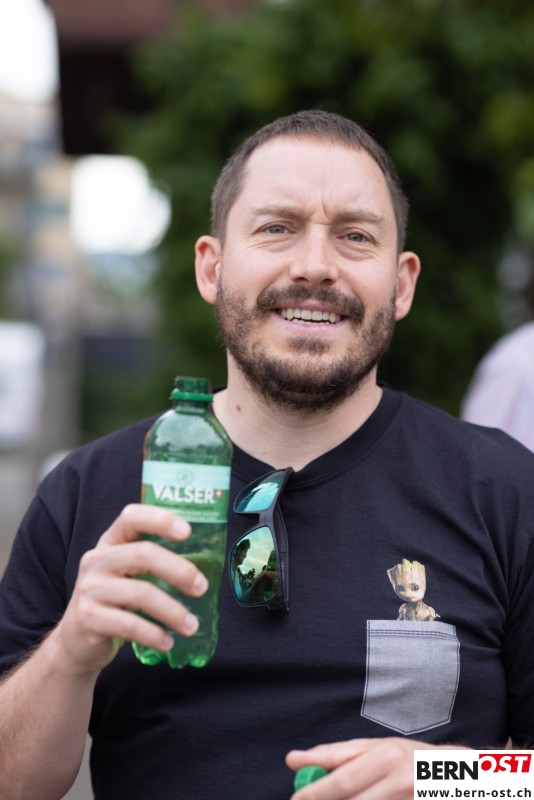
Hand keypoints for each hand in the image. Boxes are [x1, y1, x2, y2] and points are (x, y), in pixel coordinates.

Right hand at [49, 504, 207, 675]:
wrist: (76, 641)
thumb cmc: (113, 601)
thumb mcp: (126, 574)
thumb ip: (153, 563)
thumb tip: (204, 565)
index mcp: (110, 542)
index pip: (132, 517)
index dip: (160, 519)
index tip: (187, 531)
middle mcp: (96, 560)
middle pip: (143, 554)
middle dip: (178, 570)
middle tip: (201, 587)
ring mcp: (89, 589)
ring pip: (140, 593)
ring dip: (172, 611)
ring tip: (191, 625)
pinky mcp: (88, 618)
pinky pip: (129, 624)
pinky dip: (154, 634)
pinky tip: (168, 642)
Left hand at [287, 738, 469, 799]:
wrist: (467, 776)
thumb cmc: (413, 760)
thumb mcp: (379, 750)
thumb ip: (339, 756)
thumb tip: (294, 760)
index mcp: (385, 754)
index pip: (342, 774)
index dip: (316, 790)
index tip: (295, 799)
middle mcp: (398, 775)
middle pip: (352, 795)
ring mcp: (408, 796)